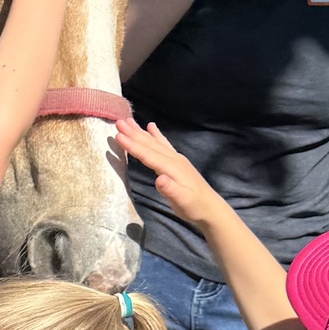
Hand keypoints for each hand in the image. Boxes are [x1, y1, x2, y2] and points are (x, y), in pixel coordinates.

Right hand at [114, 119, 233, 230]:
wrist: (211, 209)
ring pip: (155, 142)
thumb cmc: (194, 206)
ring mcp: (176, 159)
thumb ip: (170, 190)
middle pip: (150, 144)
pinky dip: (156, 135)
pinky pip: (163, 144)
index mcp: (172, 167)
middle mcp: (173, 159)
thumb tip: (159, 179)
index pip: (148, 154)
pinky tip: (151, 127)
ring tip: (129, 120)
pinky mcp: (177, 162)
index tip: (117, 135)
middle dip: (133, 133)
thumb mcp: (182, 201)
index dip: (132, 145)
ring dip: (141, 131)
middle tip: (118, 121)